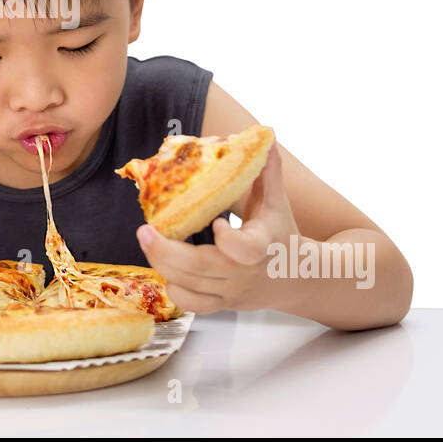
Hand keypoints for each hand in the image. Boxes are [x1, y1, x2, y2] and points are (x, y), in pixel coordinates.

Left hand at [136, 144, 299, 313]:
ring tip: (147, 240)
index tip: (216, 222)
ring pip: (192, 287)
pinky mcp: (222, 303)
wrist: (298, 278)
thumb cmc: (282, 233)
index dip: (229, 240)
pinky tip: (162, 267)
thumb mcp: (277, 202)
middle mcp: (245, 272)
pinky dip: (174, 288)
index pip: (246, 250)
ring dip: (163, 265)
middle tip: (144, 231)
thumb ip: (268, 171)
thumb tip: (264, 138)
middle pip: (203, 269)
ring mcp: (232, 291)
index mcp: (262, 245)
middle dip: (168, 252)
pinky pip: (193, 304)